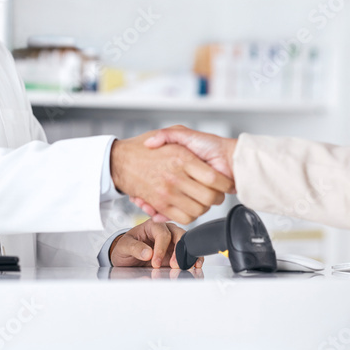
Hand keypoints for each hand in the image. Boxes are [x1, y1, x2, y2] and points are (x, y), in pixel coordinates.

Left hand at [108, 219, 203, 268]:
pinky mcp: (177, 251)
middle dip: (178, 250)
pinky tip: (195, 264)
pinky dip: (193, 257)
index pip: (162, 234)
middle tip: (173, 265)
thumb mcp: (124, 246)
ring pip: (186, 242)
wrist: (128, 255)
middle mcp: (166, 230)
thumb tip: (148, 253)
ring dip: (187, 254)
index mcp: (153, 225)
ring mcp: (173, 240)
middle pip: (178, 234)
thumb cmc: (126, 247)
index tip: (155, 262)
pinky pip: (188, 251)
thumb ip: (134, 248)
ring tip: (185, 266)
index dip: (160, 248)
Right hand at [110, 132, 234, 224]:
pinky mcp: (161, 204)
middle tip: (217, 192)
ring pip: (199, 209)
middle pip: (209, 197)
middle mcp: (176, 176)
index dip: (224, 183)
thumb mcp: (169, 132)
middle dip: (218, 197)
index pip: (213, 178)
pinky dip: (190, 214)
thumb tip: (198, 154)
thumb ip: (178, 134)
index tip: (228, 183)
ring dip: (204, 206)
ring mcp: (168, 191)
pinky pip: (184, 216)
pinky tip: (190, 205)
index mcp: (183, 157)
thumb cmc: (148, 145)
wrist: (120, 160)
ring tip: (204, 198)